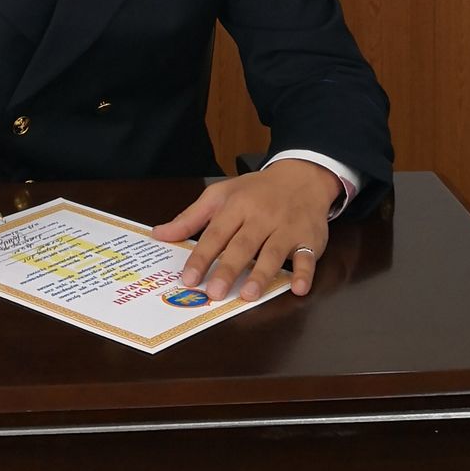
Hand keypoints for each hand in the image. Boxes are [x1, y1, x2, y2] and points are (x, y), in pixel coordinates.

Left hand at [153, 159, 340, 302]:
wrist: (301, 176)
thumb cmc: (255, 191)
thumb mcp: (221, 195)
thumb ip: (191, 218)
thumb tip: (160, 234)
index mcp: (237, 206)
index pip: (216, 233)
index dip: (202, 257)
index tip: (189, 278)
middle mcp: (261, 216)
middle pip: (243, 245)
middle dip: (229, 269)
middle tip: (215, 293)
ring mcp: (287, 227)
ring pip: (274, 252)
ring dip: (262, 274)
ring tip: (249, 295)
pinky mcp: (309, 238)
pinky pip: (308, 256)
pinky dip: (305, 272)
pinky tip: (297, 288)